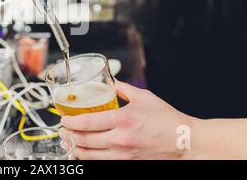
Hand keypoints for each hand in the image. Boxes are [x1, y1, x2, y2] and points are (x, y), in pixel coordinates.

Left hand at [60, 81, 195, 159]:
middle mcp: (119, 139)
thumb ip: (124, 89)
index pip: (86, 122)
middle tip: (61, 129)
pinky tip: (82, 154)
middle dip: (67, 135)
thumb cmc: (167, 120)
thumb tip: (112, 83)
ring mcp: (123, 154)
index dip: (69, 121)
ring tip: (67, 142)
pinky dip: (88, 159)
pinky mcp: (127, 163)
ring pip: (89, 155)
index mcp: (122, 119)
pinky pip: (100, 163)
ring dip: (74, 148)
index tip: (63, 118)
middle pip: (83, 140)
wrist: (185, 143)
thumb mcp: (145, 98)